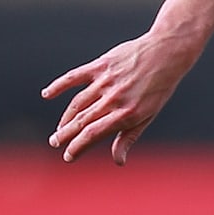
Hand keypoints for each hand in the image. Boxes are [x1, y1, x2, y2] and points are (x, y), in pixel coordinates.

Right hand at [42, 30, 200, 164]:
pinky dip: (59, 85)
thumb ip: (129, 137)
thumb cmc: (158, 88)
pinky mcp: (100, 66)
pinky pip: (74, 77)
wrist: (166, 53)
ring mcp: (105, 81)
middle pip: (82, 120)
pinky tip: (47, 94)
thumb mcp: (148, 115)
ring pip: (77, 103)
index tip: (68, 156)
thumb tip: (118, 161)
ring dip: (65, 118)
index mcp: (126, 114)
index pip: (93, 134)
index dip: (78, 146)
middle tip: (55, 143)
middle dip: (66, 135)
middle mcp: (114, 99)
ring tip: (58, 130)